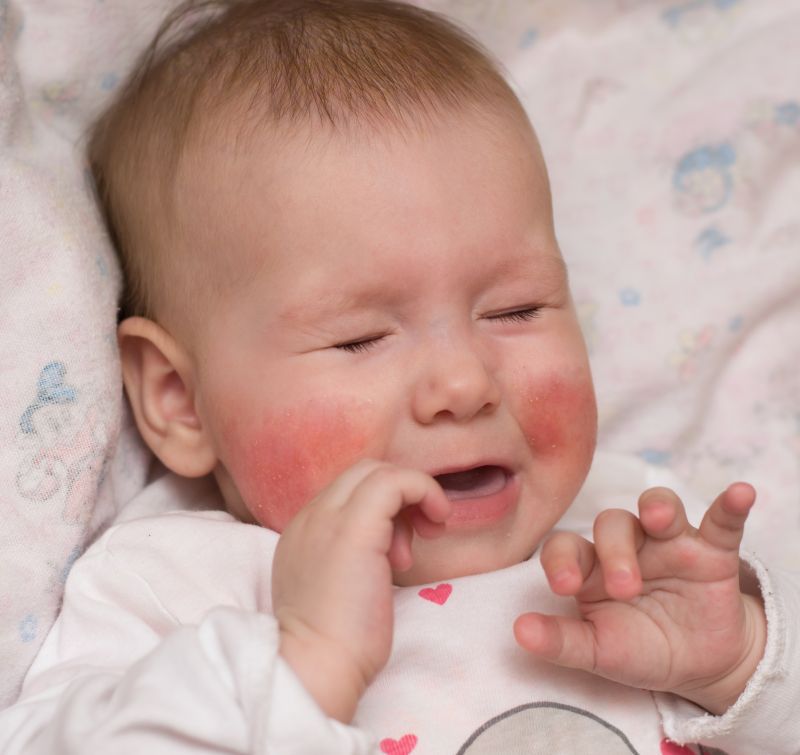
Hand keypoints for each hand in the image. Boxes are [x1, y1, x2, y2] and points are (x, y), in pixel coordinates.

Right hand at [272, 460, 450, 721]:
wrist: (316, 667)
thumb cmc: (333, 644)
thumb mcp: (336, 587)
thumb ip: (351, 557)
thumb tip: (388, 543)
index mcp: (304, 530)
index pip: (349, 491)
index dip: (384, 509)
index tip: (399, 549)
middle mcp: (311, 515)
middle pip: (363, 473)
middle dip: (400, 496)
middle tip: (419, 536)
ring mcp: (329, 516)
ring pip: (379, 471)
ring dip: (412, 497)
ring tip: (419, 545)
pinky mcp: (356, 526)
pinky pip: (396, 482)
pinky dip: (423, 491)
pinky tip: (436, 520)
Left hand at [514, 484, 766, 713]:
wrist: (697, 664)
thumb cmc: (637, 649)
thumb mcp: (598, 652)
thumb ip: (561, 642)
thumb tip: (519, 630)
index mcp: (591, 566)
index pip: (567, 546)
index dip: (561, 559)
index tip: (564, 586)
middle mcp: (627, 545)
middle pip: (613, 523)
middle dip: (616, 551)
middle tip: (625, 588)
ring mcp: (669, 543)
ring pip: (659, 507)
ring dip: (659, 508)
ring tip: (660, 520)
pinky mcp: (712, 551)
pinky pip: (721, 521)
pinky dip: (730, 506)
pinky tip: (740, 494)